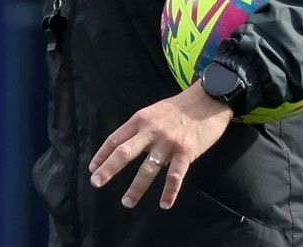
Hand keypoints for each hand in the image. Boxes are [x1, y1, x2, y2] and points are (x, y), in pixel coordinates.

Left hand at [88, 83, 233, 209]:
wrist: (208, 99)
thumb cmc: (179, 108)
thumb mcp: (154, 111)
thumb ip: (140, 128)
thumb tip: (125, 147)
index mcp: (141, 119)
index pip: (116, 138)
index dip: (102, 154)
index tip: (93, 168)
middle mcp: (151, 131)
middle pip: (125, 152)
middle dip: (109, 169)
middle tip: (96, 183)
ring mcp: (168, 142)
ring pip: (148, 169)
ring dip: (136, 188)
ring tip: (127, 202)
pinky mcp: (186, 151)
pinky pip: (175, 176)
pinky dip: (170, 192)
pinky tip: (165, 204)